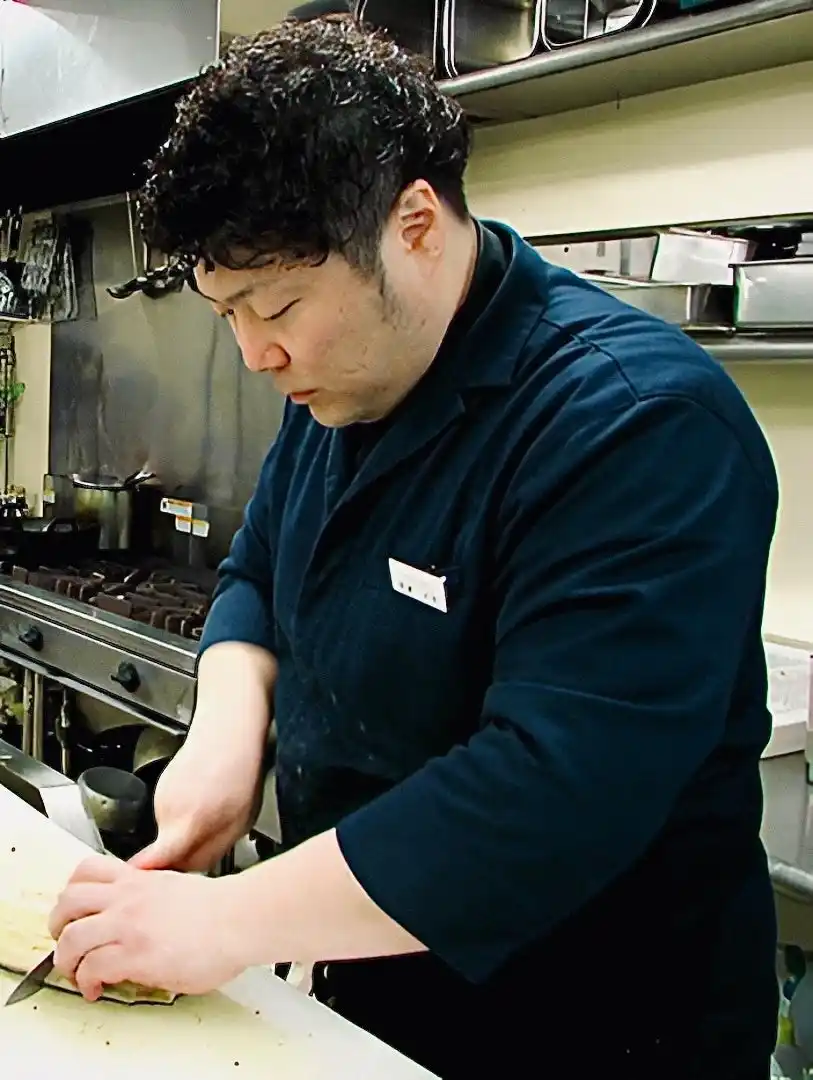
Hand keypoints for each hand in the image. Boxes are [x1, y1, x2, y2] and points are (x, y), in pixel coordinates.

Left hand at [49, 855, 248, 1000]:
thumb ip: (151, 898)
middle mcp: (128, 898)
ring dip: (64, 959)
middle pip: (68, 900)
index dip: (71, 891)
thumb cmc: (221, 909)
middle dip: (57, 924)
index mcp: (140, 879)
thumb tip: (140, 921)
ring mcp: (128, 925)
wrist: (240, 918)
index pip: (87, 870)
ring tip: (74, 971)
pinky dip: (85, 982)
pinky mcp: (134, 954)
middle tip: (65, 940)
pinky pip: (91, 968)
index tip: (74, 910)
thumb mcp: (176, 889)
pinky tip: (96, 988)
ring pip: (70, 936)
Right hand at [130, 734, 262, 872]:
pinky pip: (171, 814)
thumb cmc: (240, 770)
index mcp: (188, 824)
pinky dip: (187, 812)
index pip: (154, 862)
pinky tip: (206, 796)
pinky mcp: (161, 788)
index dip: (147, 878)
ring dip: (189, 830)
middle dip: (184, 855)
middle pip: (167, 852)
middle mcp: (168, 813)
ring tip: (216, 807)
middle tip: (213, 841)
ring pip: (171, 832)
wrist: (227, 729)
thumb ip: (212, 851)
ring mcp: (161, 798)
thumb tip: (195, 872)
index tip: (143, 888)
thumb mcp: (240, 820)